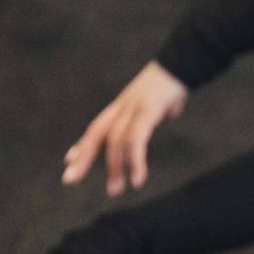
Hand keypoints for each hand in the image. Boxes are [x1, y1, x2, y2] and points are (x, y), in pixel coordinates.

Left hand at [62, 61, 188, 194]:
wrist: (184, 63)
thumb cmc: (174, 83)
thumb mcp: (160, 102)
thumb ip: (155, 113)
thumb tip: (161, 118)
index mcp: (123, 106)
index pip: (97, 127)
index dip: (83, 145)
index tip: (70, 161)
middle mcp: (123, 107)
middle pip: (96, 133)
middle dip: (83, 157)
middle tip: (69, 180)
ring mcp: (133, 107)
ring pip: (116, 141)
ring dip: (115, 168)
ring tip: (116, 191)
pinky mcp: (147, 110)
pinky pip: (136, 140)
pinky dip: (135, 161)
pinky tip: (137, 179)